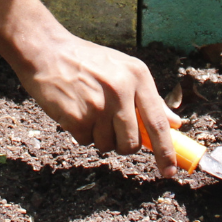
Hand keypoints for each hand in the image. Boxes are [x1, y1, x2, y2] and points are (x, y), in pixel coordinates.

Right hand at [15, 31, 180, 178]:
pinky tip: (75, 110)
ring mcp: (99, 105)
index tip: (169, 171)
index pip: (158, 122)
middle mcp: (122, 90)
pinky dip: (80, 132)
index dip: (166, 151)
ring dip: (99, 136)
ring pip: (108, 145)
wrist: (46, 51)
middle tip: (109, 125)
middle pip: (132, 143)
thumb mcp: (123, 69)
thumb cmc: (86, 61)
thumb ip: (149, 98)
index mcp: (138, 76)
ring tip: (89, 110)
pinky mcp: (78, 117)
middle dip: (122, 143)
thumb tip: (175, 124)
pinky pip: (86, 141)